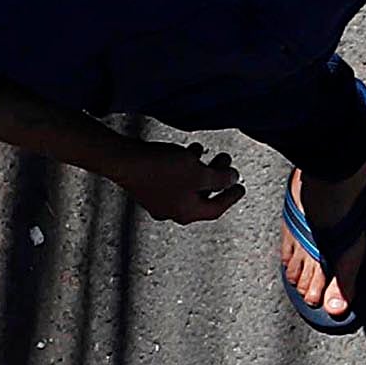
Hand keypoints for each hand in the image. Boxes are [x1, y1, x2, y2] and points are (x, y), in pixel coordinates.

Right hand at [113, 140, 243, 223]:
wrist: (124, 160)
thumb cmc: (161, 170)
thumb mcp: (199, 173)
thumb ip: (220, 178)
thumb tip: (232, 179)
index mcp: (186, 213)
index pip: (215, 210)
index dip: (231, 197)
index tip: (240, 188)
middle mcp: (171, 211)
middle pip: (202, 196)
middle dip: (216, 178)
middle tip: (227, 163)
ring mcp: (158, 200)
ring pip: (188, 185)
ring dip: (201, 169)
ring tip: (209, 153)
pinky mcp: (149, 186)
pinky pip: (174, 178)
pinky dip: (185, 166)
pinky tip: (190, 151)